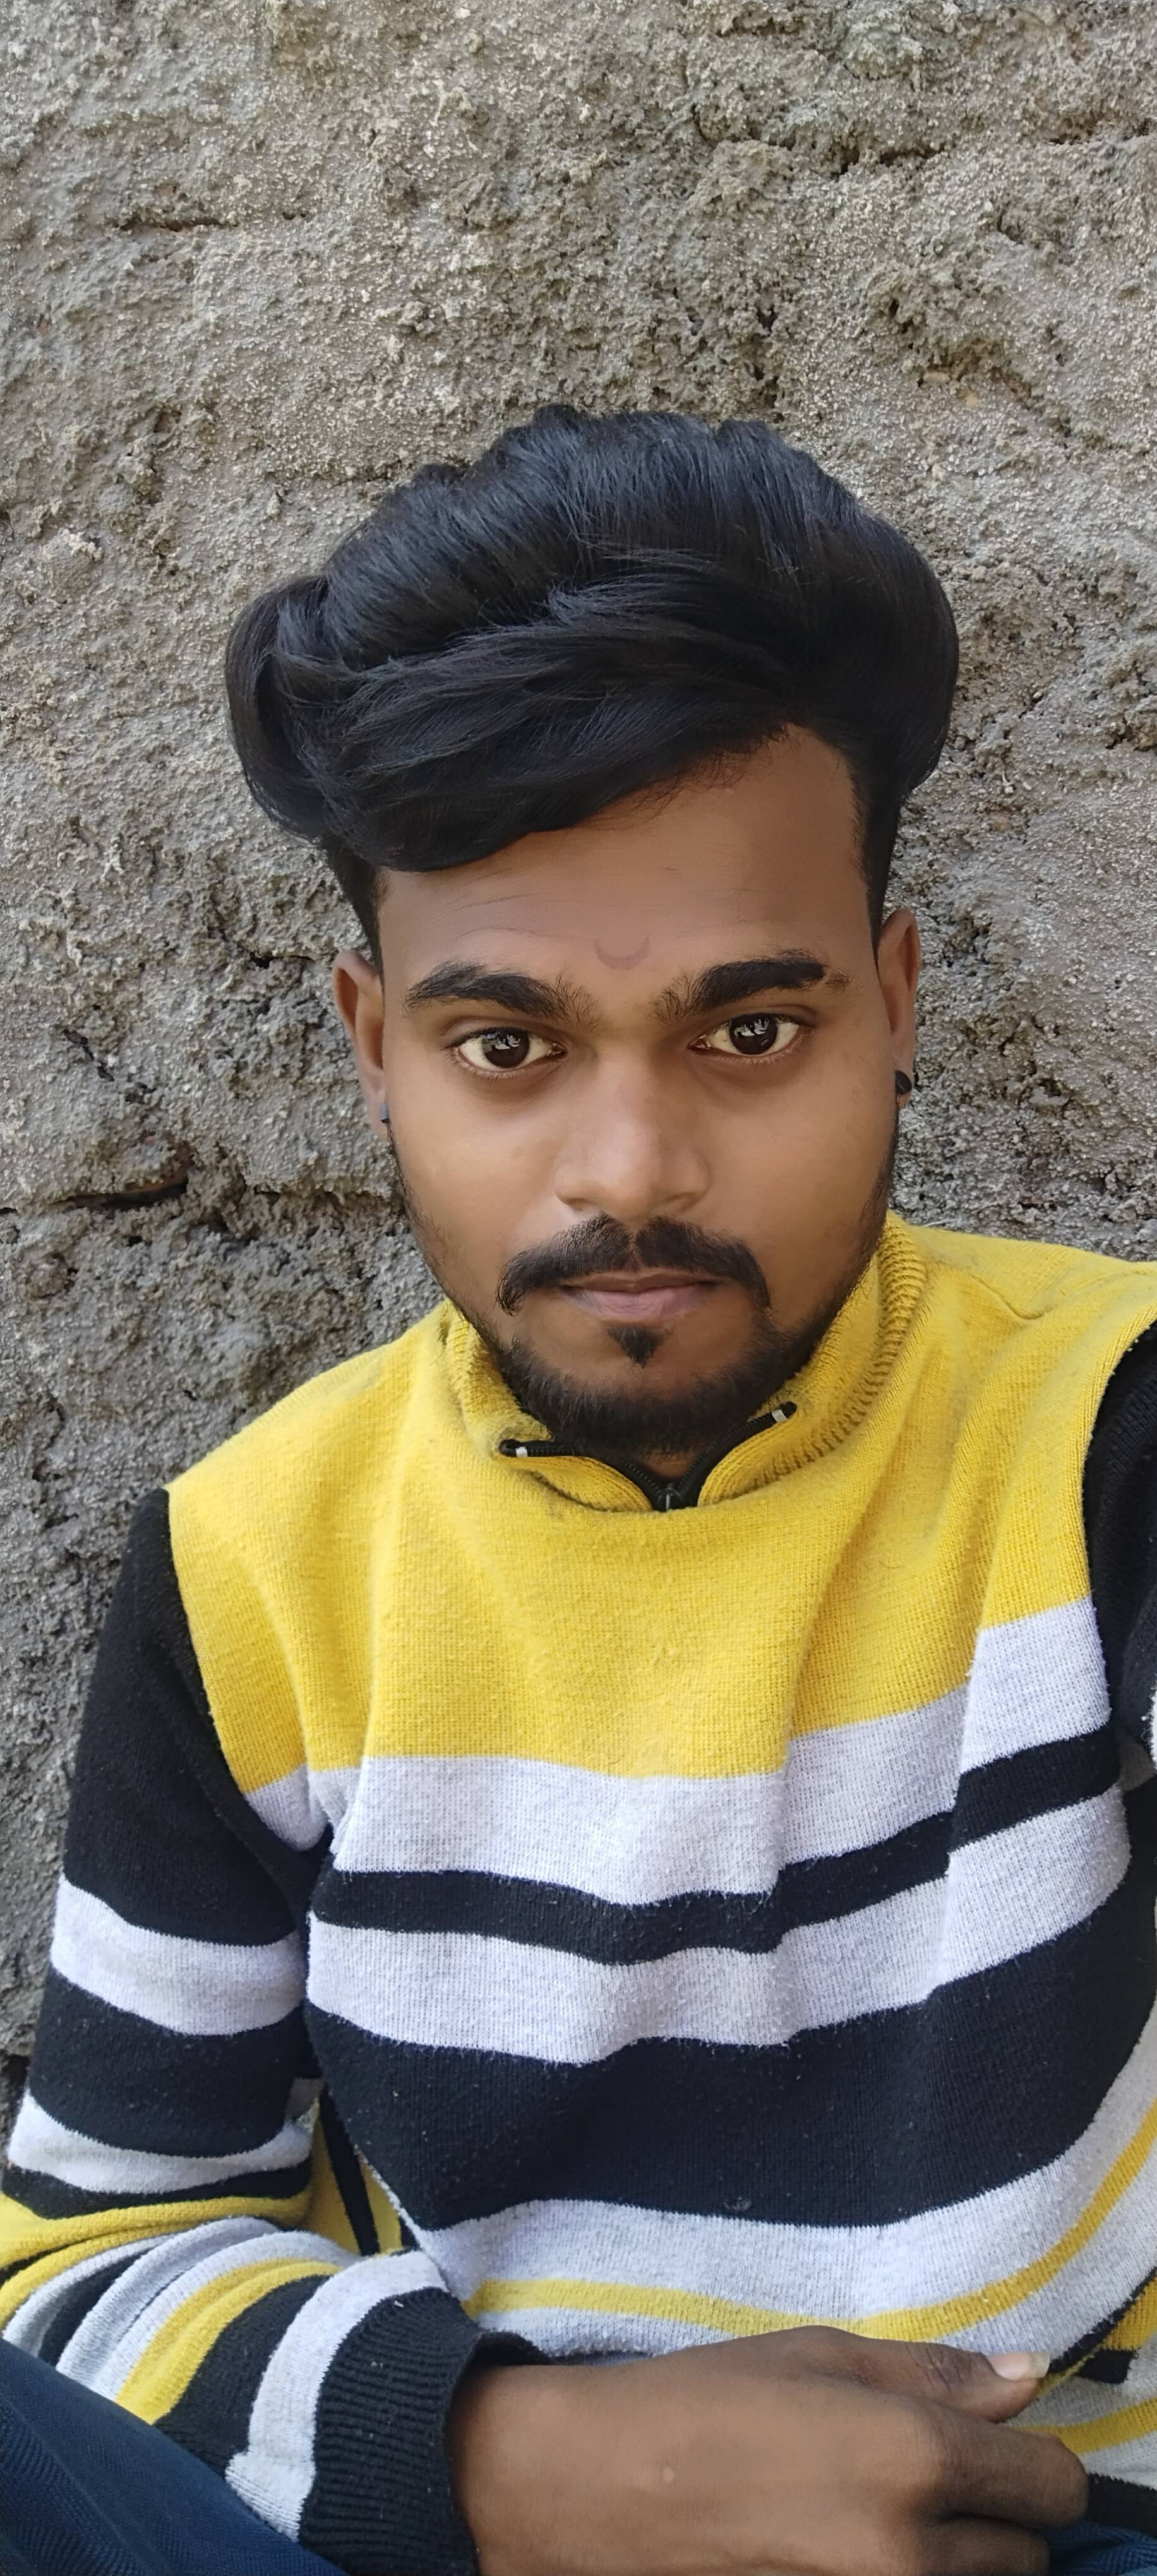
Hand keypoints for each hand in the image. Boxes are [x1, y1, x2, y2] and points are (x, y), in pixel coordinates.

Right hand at [448, 2326, 1087, 2575]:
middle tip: (924, 2480)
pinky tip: (846, 2546)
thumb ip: (934, 2374)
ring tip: (880, 2515)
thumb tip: (1028, 2378)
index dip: (1031, 2461)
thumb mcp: (819, 2355)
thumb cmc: (705, 2403)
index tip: (995, 2446)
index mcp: (914, 2460)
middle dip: (993, 2516)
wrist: (601, 2492)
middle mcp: (913, 2553)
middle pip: (1026, 2556)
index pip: (1054, 2487)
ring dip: (954, 2558)